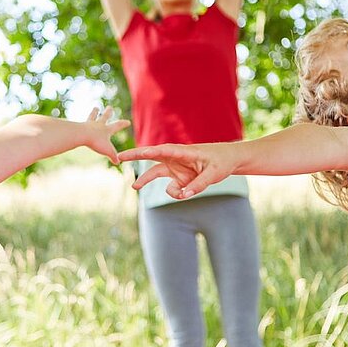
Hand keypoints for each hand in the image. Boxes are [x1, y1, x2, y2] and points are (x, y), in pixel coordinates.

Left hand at [82, 107, 129, 162]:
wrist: (81, 134)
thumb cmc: (95, 142)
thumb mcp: (107, 151)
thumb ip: (113, 156)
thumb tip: (118, 163)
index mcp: (106, 130)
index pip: (117, 126)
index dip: (123, 124)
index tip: (128, 122)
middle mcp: (98, 125)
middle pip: (105, 117)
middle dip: (108, 112)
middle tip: (110, 107)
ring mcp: (88, 125)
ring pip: (93, 116)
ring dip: (94, 112)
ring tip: (95, 108)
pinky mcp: (80, 126)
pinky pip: (81, 123)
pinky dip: (82, 123)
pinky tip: (80, 123)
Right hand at [118, 142, 236, 198]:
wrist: (229, 161)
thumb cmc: (222, 162)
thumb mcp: (214, 175)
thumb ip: (199, 185)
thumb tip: (184, 195)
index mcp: (184, 152)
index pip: (163, 151)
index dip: (149, 151)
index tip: (138, 152)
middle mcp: (175, 158)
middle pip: (150, 156)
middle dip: (135, 157)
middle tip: (118, 157)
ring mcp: (175, 167)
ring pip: (155, 173)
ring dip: (149, 182)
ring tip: (141, 188)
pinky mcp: (178, 176)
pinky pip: (170, 187)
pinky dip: (176, 193)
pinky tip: (187, 193)